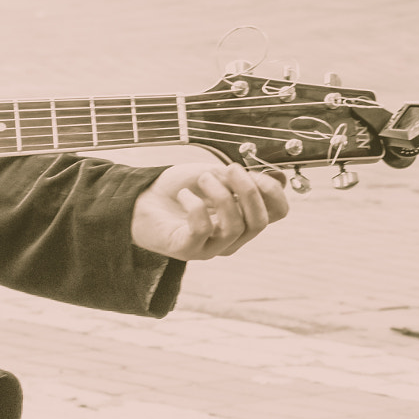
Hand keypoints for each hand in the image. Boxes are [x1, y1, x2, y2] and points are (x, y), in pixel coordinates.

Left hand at [130, 160, 288, 261]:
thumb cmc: (178, 188)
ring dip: (220, 194)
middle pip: (260, 221)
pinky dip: (195, 206)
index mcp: (244, 219)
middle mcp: (232, 238)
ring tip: (201, 178)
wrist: (140, 198)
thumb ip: (243, 179)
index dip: (273, 191)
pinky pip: (203, 230)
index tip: (252, 170)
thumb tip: (278, 178)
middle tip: (227, 168)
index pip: (278, 213)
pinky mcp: (187, 250)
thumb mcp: (215, 176)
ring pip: (235, 226)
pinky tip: (184, 195)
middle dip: (248, 189)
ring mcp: (211, 248)